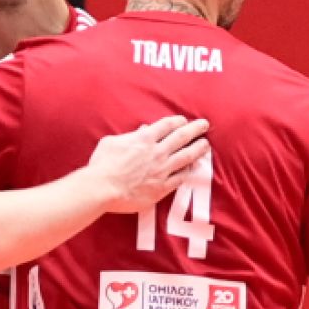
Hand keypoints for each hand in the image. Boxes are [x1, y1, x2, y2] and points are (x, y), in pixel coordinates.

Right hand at [89, 116, 211, 212]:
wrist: (102, 189)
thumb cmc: (102, 165)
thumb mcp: (112, 142)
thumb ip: (129, 136)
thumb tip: (141, 131)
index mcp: (144, 139)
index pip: (167, 125)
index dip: (178, 121)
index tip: (183, 120)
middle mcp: (157, 152)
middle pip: (182, 137)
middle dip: (195, 129)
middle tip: (205, 125)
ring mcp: (162, 170)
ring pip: (186, 157)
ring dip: (198, 149)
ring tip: (206, 145)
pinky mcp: (162, 188)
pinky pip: (180, 178)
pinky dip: (188, 171)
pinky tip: (193, 168)